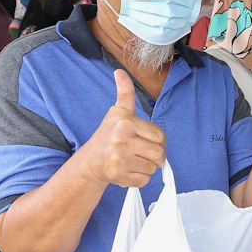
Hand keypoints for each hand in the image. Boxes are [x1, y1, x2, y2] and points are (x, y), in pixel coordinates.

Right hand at [80, 69, 165, 187]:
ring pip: (153, 168)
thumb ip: (124, 93)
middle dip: (154, 156)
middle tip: (140, 153)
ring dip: (146, 167)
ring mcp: (119, 158)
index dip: (156, 141)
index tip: (144, 140)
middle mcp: (121, 139)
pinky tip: (128, 171)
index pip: (161, 136)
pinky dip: (139, 178)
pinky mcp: (118, 175)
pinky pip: (144, 180)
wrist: (90, 161)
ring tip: (132, 160)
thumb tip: (120, 71)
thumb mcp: (117, 112)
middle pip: (160, 153)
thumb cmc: (108, 136)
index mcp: (125, 122)